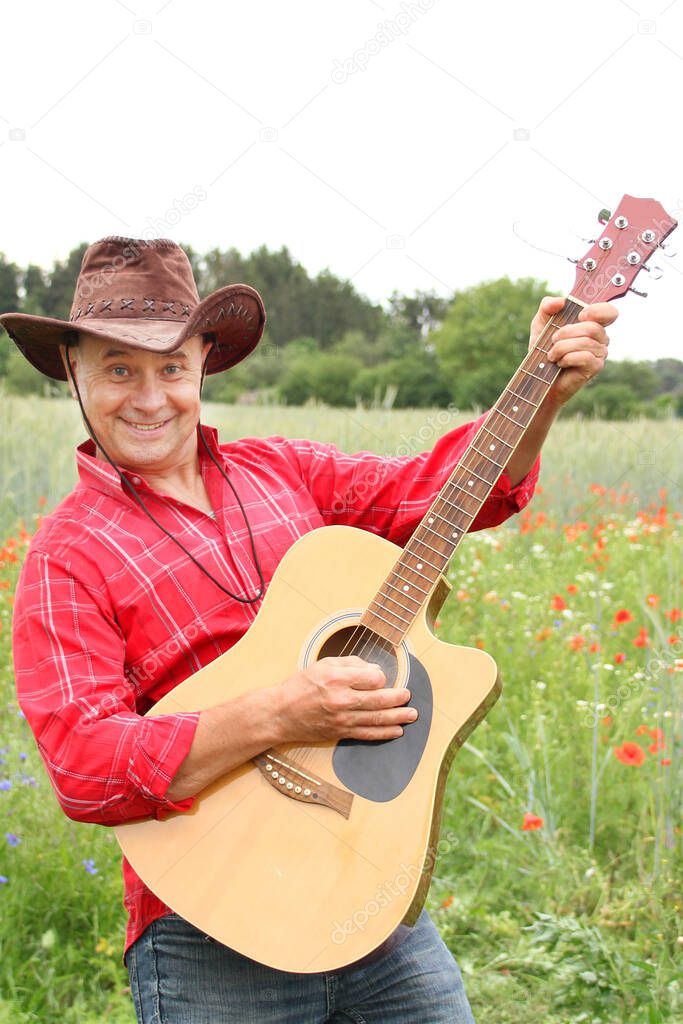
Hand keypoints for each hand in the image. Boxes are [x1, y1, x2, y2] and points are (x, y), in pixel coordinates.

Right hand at [271, 655, 416, 743]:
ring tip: (412, 714)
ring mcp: (342, 719)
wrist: (281, 713)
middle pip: (379, 700)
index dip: (380, 677)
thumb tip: (373, 669)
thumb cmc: (301, 686)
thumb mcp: (323, 664)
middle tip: (408, 696)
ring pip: (377, 719)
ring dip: (398, 717)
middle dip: (398, 698)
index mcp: (338, 679)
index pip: (373, 678)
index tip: (380, 677)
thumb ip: (350, 663)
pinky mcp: (341, 733)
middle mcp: (342, 700)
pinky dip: (384, 733)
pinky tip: (397, 730)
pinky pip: (367, 734)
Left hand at [529, 297, 617, 405]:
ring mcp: (600, 353)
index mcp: (592, 324)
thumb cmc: (543, 349)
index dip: (598, 311)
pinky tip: (560, 363)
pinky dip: (567, 358)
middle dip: (567, 332)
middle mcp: (601, 338)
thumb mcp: (540, 323)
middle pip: (592, 328)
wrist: (539, 377)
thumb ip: (547, 307)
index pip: (609, 312)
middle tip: (553, 340)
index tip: (580, 315)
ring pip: (586, 342)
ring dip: (562, 347)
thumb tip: (561, 302)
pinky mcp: (595, 367)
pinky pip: (585, 356)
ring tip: (552, 355)